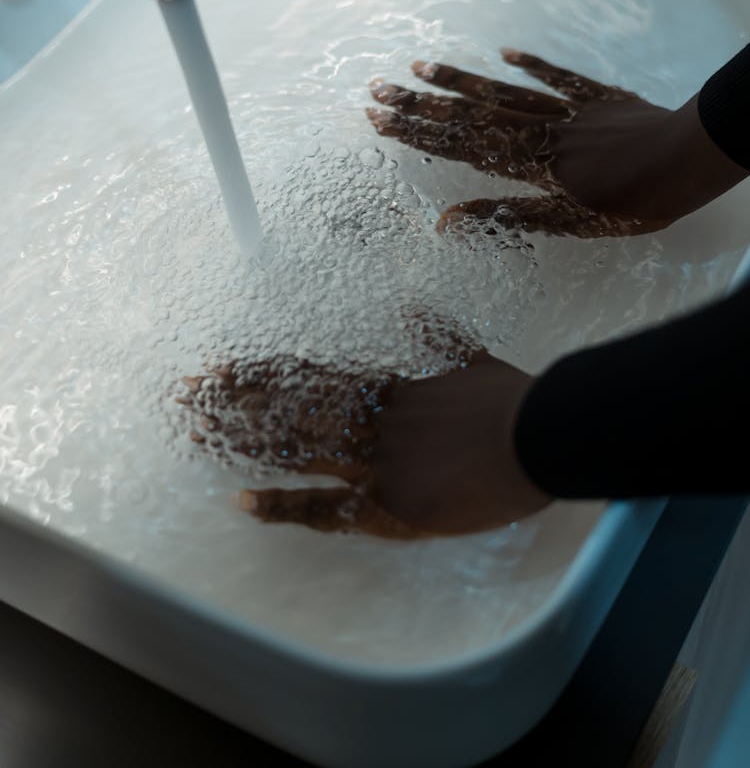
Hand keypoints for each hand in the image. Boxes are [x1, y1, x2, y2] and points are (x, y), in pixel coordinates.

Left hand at [176, 351, 547, 537]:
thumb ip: (435, 332)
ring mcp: (372, 460)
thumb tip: (413, 307)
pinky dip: (284, 504)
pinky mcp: (387, 503)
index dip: (259, 374)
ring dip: (242, 441)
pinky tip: (243, 501)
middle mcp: (366, 418)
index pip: (306, 376)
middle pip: (286, 407)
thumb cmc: (507, 397)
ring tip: (193, 433)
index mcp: (384, 385)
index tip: (219, 368)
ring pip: (293, 447)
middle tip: (183, 396)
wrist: (538, 436)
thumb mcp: (468, 354)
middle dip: (232, 402)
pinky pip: (325, 506)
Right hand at [366, 50, 746, 237]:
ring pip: (503, 91)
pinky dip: (531, 64)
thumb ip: (504, 217)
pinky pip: (557, 76)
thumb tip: (447, 221)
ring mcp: (565, 109)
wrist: (683, 161)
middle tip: (378, 87)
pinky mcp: (595, 96)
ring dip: (460, 79)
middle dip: (422, 102)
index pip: (459, 145)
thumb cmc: (628, 202)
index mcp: (527, 162)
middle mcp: (537, 129)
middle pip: (470, 114)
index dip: (417, 132)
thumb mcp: (566, 223)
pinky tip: (506, 51)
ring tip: (420, 64)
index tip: (378, 117)